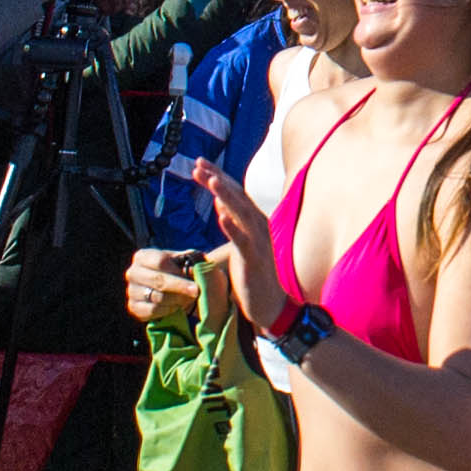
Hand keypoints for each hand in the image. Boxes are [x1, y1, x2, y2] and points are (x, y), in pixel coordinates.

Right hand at [124, 246, 201, 323]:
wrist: (175, 288)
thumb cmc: (182, 269)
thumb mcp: (189, 260)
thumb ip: (194, 261)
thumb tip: (198, 267)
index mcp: (143, 256)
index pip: (160, 262)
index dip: (178, 272)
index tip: (195, 282)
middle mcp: (133, 272)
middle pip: (158, 281)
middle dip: (180, 288)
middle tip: (196, 293)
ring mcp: (131, 291)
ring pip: (157, 298)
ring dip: (177, 300)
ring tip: (188, 299)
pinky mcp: (133, 307)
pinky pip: (153, 311)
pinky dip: (168, 310)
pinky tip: (177, 307)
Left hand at [190, 161, 281, 329]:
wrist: (272, 306)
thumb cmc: (255, 276)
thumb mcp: (242, 245)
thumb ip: (233, 224)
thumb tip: (220, 205)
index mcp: (255, 223)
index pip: (235, 194)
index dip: (218, 177)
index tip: (200, 164)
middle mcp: (260, 227)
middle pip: (237, 197)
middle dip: (218, 179)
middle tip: (198, 164)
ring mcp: (259, 243)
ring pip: (241, 214)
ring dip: (226, 196)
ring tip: (211, 180)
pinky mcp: (254, 260)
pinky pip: (242, 240)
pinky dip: (232, 227)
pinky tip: (220, 215)